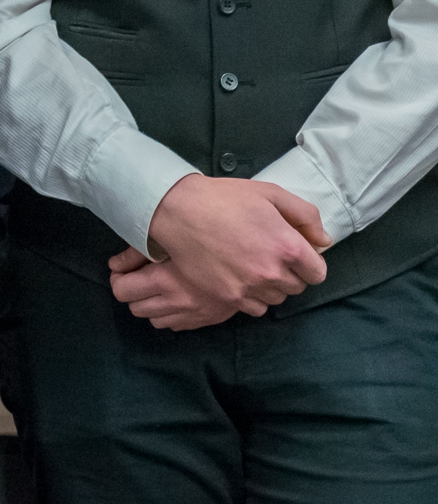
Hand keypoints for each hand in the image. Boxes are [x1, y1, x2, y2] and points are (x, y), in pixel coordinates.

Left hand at [107, 245, 237, 330]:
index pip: (122, 291)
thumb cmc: (209, 239)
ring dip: (151, 306)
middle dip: (132, 293)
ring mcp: (194, 314)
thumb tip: (113, 265)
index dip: (118, 280)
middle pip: (136, 308)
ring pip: (154, 320)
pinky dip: (170, 315)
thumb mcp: (169, 240)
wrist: (255, 257)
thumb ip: (137, 252)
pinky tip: (175, 298)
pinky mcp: (207, 320)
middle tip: (137, 279)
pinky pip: (176, 325)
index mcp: (166, 279)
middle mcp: (178, 301)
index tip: (123, 272)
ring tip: (156, 289)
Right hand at [137, 173, 329, 321]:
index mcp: (288, 246)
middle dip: (289, 273)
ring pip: (276, 299)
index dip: (308, 263)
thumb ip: (305, 216)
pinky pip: (255, 308)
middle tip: (269, 256)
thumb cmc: (225, 198)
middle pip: (297, 287)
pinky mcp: (228, 296)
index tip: (294, 255)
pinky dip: (253, 297)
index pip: (317, 273)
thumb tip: (324, 241)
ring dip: (271, 287)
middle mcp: (272, 272)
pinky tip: (241, 279)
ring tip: (253, 267)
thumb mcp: (271, 194)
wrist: (179, 211)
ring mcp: (249, 287)